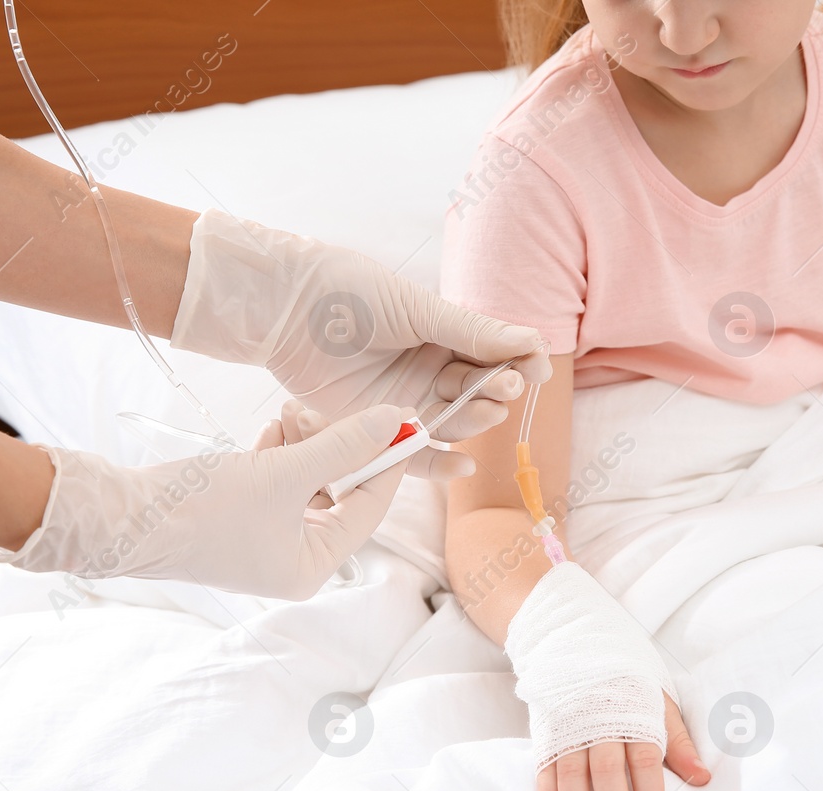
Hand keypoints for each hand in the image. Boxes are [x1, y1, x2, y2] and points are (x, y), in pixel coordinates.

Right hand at [0, 404, 411, 598]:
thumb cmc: (202, 508)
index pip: (368, 508)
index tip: (398, 418)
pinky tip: (270, 430)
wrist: (120, 517)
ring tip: (288, 414)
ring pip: (308, 483)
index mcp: (311, 567)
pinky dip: (279, 454)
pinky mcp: (239, 519)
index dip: (385, 460)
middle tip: (322, 410)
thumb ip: (341, 446)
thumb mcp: (282, 472)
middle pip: (339, 494)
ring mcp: (265, 541)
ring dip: (304, 444)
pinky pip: (278, 483)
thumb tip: (395, 421)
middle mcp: (292, 561)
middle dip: (335, 448)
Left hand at [169, 209, 552, 478]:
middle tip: (506, 388)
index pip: (492, 355)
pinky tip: (463, 466)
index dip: (517, 363)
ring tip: (487, 411)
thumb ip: (472, 332)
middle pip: (475, 392)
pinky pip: (412, 454)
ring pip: (451, 422)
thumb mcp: (417, 308)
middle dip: (496, 392)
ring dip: (474, 420)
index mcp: (441, 335)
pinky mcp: (374, 429)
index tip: (537, 369)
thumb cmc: (348, 292)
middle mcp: (427, 371)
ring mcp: (403, 401)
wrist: (285, 308)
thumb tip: (534, 341)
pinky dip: (438, 463)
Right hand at [537, 695, 710, 790]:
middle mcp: (599, 724)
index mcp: (632, 716)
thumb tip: (703, 778)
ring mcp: (569, 729)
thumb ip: (679, 742)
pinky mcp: (547, 734)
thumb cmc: (628, 681)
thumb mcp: (660, 703)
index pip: (644, 762)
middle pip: (606, 773)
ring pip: (571, 775)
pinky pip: (544, 770)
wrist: (581, 642)